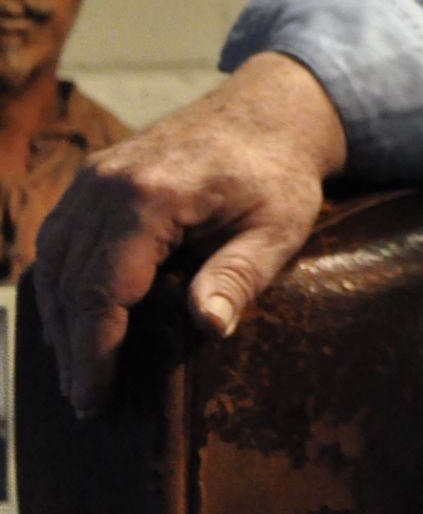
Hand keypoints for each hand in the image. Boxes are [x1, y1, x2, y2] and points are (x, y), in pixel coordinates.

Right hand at [33, 53, 346, 414]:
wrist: (270, 111)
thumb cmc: (279, 173)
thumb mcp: (278, 227)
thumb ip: (240, 275)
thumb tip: (208, 327)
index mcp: (151, 197)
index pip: (104, 290)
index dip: (94, 351)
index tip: (94, 399)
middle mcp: (107, 184)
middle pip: (69, 282)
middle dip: (73, 347)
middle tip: (85, 402)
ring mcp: (93, 176)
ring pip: (54, 262)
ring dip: (60, 320)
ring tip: (78, 373)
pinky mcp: (93, 177)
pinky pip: (60, 238)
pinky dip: (62, 283)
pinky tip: (75, 321)